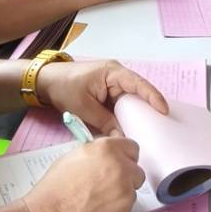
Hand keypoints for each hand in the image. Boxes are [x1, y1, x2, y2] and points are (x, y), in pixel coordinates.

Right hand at [21, 137, 145, 211]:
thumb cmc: (52, 194)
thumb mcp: (72, 159)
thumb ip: (97, 153)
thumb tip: (108, 155)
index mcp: (107, 150)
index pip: (132, 147)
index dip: (124, 156)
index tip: (121, 162)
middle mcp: (120, 169)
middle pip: (136, 171)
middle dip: (125, 176)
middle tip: (107, 184)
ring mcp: (125, 193)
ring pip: (132, 191)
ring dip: (120, 195)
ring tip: (96, 202)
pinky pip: (127, 209)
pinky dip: (117, 211)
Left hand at [35, 59, 168, 131]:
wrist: (46, 82)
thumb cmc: (64, 87)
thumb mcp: (84, 107)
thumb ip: (104, 123)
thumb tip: (121, 138)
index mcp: (113, 73)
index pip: (138, 84)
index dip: (153, 97)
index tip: (164, 111)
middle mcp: (116, 77)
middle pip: (137, 94)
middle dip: (146, 110)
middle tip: (158, 128)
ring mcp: (112, 85)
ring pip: (129, 102)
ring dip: (134, 116)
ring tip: (146, 131)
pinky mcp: (107, 94)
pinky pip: (121, 106)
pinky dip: (124, 116)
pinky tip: (129, 128)